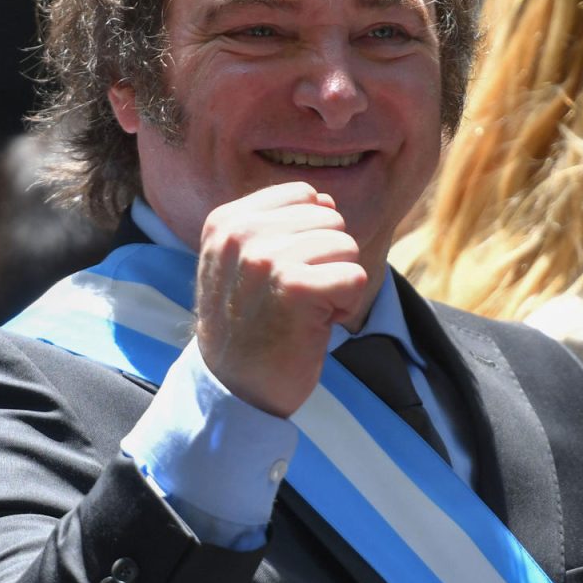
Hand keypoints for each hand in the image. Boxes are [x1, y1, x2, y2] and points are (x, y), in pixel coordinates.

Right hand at [193, 182, 368, 416]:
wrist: (236, 388)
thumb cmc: (251, 324)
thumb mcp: (246, 262)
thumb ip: (281, 224)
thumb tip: (327, 199)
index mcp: (227, 221)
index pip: (303, 194)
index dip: (310, 235)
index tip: (284, 273)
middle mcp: (242, 234)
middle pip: (330, 219)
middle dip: (327, 260)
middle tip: (296, 298)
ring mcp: (267, 259)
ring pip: (347, 246)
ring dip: (336, 284)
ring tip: (304, 311)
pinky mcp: (296, 288)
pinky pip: (355, 276)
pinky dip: (347, 305)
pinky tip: (317, 323)